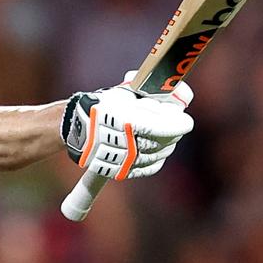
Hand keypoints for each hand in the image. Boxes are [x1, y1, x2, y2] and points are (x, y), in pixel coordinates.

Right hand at [61, 76, 193, 180]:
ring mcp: (123, 160)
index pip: (166, 127)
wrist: (76, 126)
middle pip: (164, 142)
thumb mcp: (128, 91)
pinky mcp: (121, 171)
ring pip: (158, 154)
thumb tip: (182, 95)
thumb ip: (154, 93)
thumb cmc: (104, 104)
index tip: (185, 120)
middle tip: (173, 123)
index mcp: (127, 120)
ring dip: (166, 144)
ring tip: (163, 134)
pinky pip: (149, 167)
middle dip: (173, 131)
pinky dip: (157, 158)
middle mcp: (125, 143)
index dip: (180, 124)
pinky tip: (157, 149)